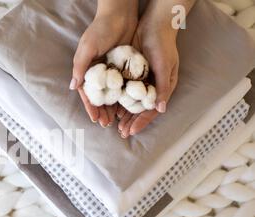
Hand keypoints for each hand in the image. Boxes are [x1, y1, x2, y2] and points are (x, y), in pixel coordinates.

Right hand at [71, 1, 137, 126]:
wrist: (120, 14)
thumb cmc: (100, 29)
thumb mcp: (88, 47)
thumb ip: (80, 66)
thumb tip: (73, 87)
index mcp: (87, 70)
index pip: (88, 94)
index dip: (91, 107)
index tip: (96, 119)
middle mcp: (99, 73)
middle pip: (101, 97)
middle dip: (103, 111)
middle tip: (107, 125)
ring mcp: (112, 71)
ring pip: (113, 94)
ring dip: (114, 108)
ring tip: (118, 120)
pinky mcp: (125, 68)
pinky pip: (125, 86)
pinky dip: (126, 97)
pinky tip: (129, 106)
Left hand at [118, 22, 178, 137]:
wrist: (154, 24)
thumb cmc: (163, 45)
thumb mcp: (164, 66)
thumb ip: (162, 87)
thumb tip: (160, 110)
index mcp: (163, 88)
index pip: (151, 110)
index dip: (141, 122)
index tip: (131, 131)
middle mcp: (153, 87)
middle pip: (140, 109)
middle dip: (131, 122)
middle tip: (121, 133)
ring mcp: (142, 81)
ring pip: (131, 102)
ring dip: (124, 114)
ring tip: (114, 124)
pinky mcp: (131, 74)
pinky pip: (124, 91)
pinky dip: (119, 100)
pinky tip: (111, 107)